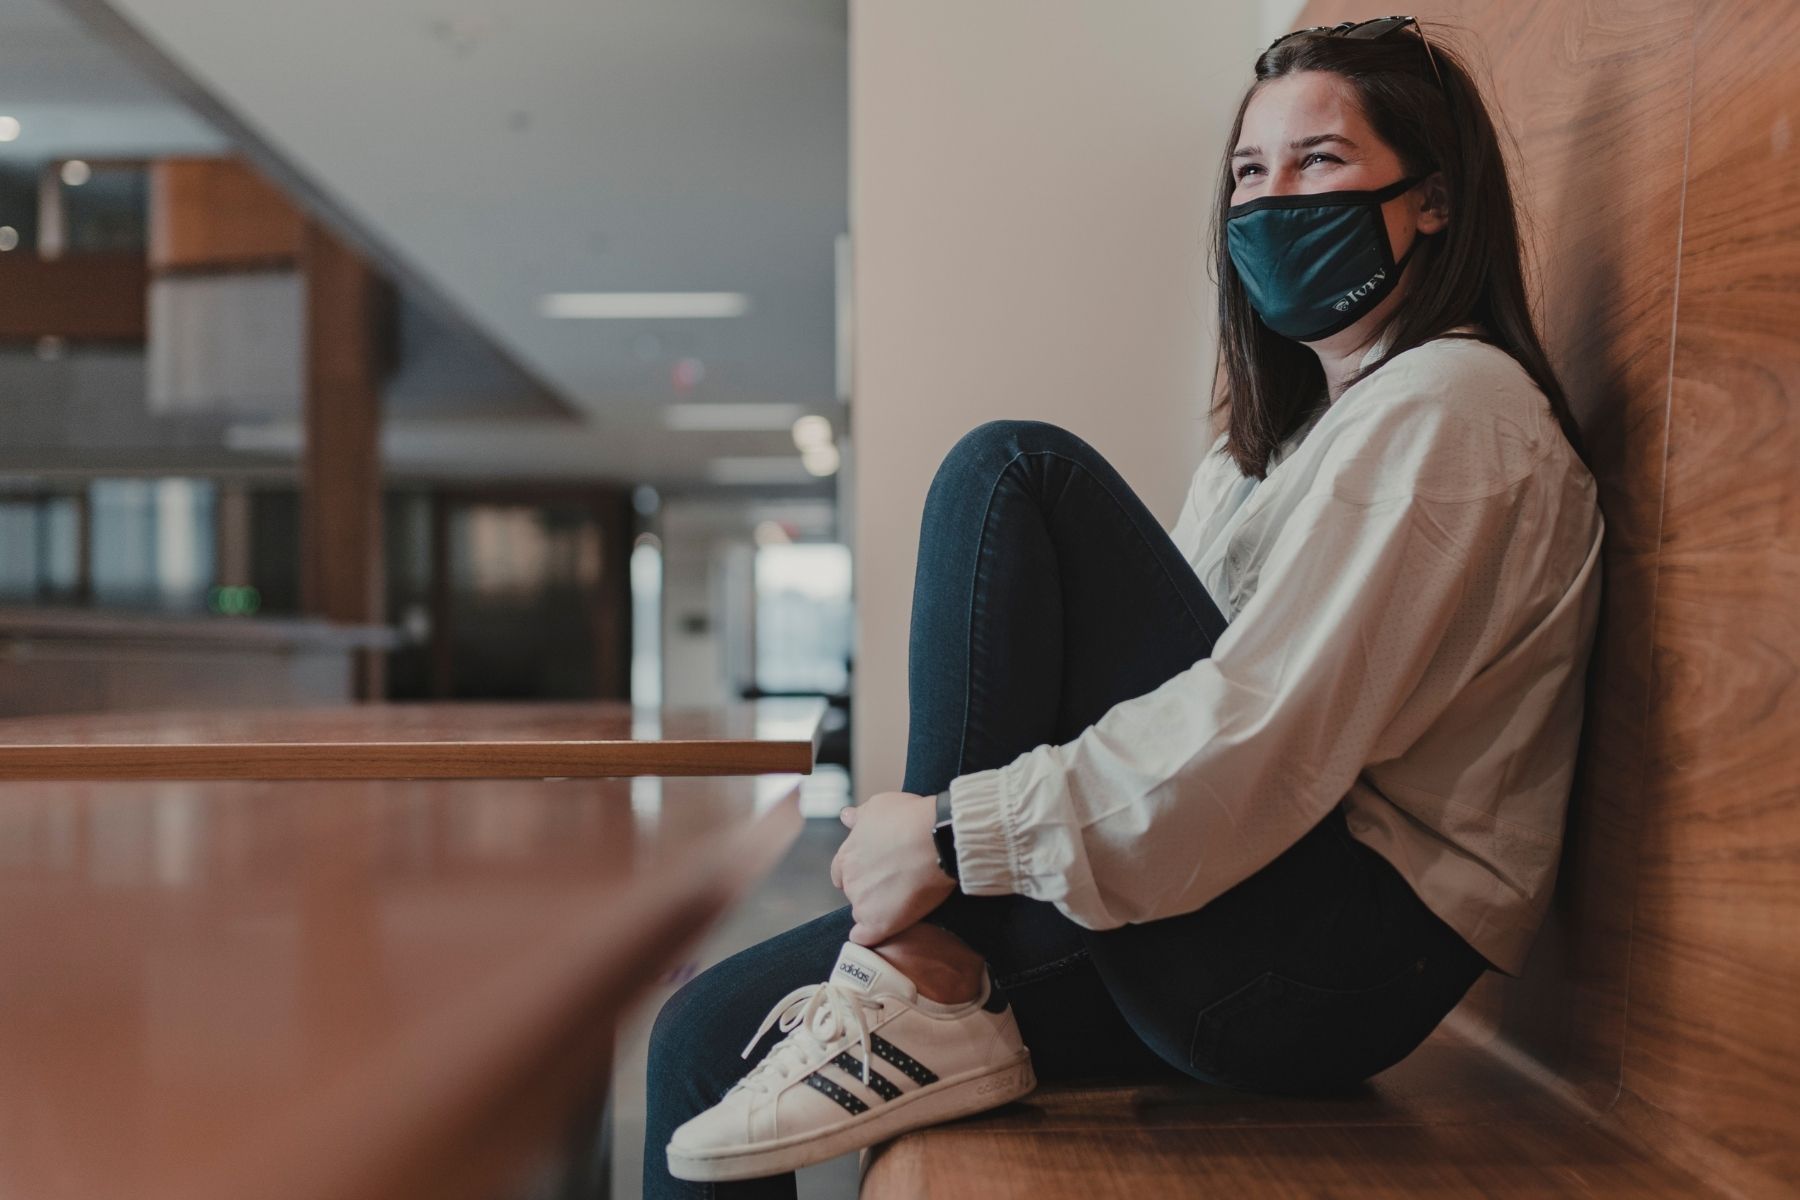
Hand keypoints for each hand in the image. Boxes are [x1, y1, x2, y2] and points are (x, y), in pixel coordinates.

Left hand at [830, 790, 955, 945]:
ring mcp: (862, 902)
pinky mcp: (879, 922)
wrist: (937, 837)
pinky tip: (884, 931)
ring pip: (863, 914)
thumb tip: (845, 816)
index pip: (840, 873)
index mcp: (847, 855)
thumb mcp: (880, 806)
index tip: (877, 872)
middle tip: (896, 883)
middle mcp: (849, 880)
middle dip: (870, 889)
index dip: (859, 873)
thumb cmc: (911, 817)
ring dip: (878, 910)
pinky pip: (866, 937)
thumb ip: (860, 816)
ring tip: (904, 900)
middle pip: (853, 892)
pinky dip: (872, 936)